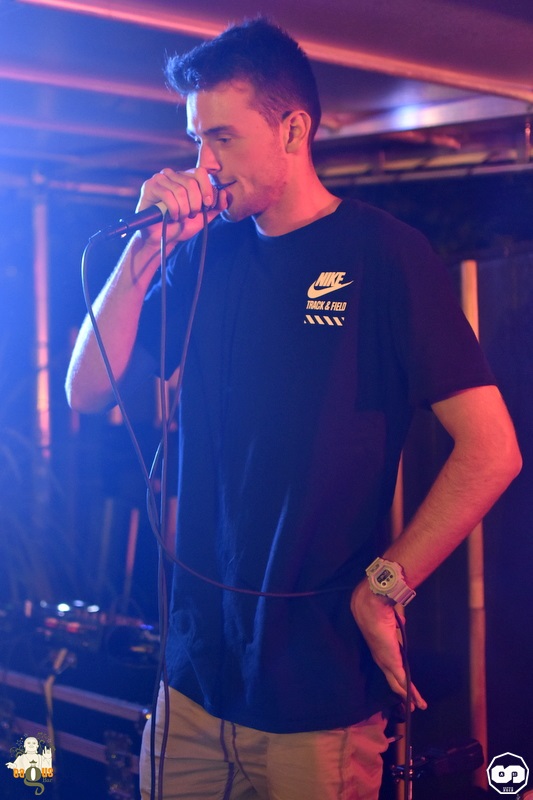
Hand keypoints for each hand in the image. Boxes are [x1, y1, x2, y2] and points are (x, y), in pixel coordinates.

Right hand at [135, 166, 226, 245]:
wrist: (164, 238)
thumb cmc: (182, 226)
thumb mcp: (204, 216)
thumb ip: (216, 206)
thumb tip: (224, 193)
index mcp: (186, 177)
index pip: (201, 172)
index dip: (207, 189)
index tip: (207, 205)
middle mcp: (173, 174)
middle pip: (191, 183)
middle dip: (195, 204)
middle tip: (191, 215)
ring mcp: (160, 178)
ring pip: (180, 190)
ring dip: (184, 210)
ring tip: (181, 218)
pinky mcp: (150, 186)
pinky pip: (167, 195)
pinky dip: (173, 210)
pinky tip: (172, 217)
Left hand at [350, 580, 426, 710]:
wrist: (372, 608)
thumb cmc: (380, 611)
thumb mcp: (391, 619)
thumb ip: (396, 623)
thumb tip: (399, 622)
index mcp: (381, 649)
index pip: (390, 667)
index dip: (397, 677)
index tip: (403, 686)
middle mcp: (381, 659)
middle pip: (393, 680)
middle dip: (402, 693)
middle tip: (409, 705)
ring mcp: (385, 662)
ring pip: (398, 684)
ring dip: (408, 696)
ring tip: (416, 707)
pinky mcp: (392, 662)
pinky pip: (403, 681)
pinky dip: (410, 693)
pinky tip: (415, 702)